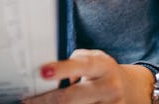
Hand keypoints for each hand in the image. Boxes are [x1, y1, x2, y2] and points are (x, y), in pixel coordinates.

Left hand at [24, 49, 154, 103]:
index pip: (80, 65)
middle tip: (27, 100)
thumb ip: (75, 62)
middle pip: (73, 97)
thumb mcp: (93, 59)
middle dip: (46, 99)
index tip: (43, 72)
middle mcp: (109, 87)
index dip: (61, 69)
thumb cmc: (101, 71)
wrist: (131, 89)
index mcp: (102, 66)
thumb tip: (49, 73)